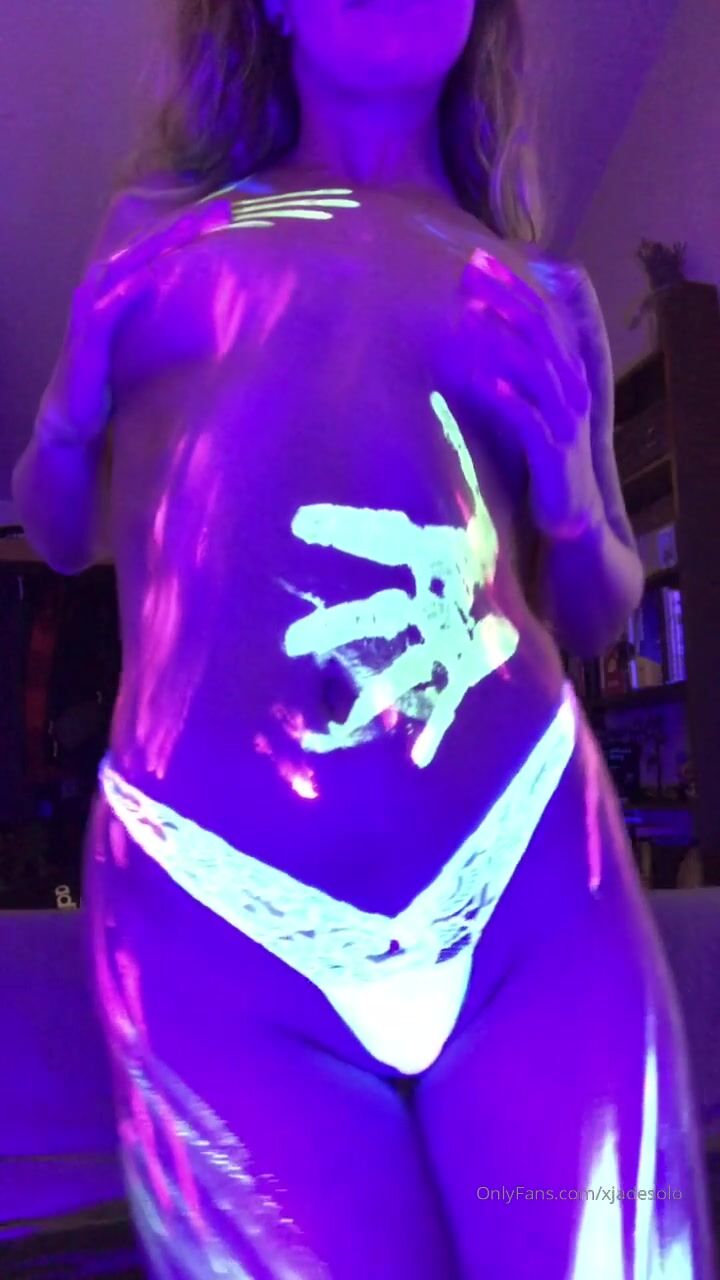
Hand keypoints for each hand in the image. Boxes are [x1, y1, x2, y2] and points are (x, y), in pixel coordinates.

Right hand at [35, 198, 231, 446]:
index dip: (193, 227)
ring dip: (162, 245)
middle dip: (187, 225)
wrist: (76, 420)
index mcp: (123, 283)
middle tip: (225, 210)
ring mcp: (93, 305)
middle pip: (150, 246)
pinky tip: (153, 275)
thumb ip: (176, 322)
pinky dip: (131, 288)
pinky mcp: (87, 333)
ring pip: (131, 264)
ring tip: (195, 228)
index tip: (231, 213)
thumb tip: (226, 317)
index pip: (162, 247)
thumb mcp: (150, 344)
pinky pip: (109, 305)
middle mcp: (106, 285)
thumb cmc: (115, 379)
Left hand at [455, 248, 605, 539]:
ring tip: (467, 317)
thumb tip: (478, 331)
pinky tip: (481, 380)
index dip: (512, 286)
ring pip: (535, 369)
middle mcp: (571, 389)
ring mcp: (564, 420)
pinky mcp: (553, 452)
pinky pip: (528, 419)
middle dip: (504, 299)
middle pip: (539, 332)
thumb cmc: (546, 456)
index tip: (478, 260)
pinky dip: (506, 396)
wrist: (572, 515)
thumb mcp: (534, 406)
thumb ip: (518, 370)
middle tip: (468, 275)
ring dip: (500, 340)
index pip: (543, 316)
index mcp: (568, 373)